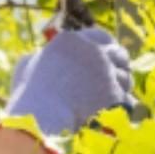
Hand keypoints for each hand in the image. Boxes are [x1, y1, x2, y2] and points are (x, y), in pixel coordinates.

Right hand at [3, 27, 135, 136]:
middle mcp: (92, 51)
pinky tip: (121, 112)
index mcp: (71, 41)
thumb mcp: (26, 68)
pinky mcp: (114, 93)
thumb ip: (37, 59)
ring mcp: (105, 71)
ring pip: (125, 77)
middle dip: (120, 65)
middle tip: (118, 76)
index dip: (106, 47)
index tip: (107, 55)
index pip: (100, 37)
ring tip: (116, 96)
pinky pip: (128, 99)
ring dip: (122, 86)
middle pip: (118, 54)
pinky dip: (125, 106)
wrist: (40, 117)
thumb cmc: (27, 95)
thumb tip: (37, 58)